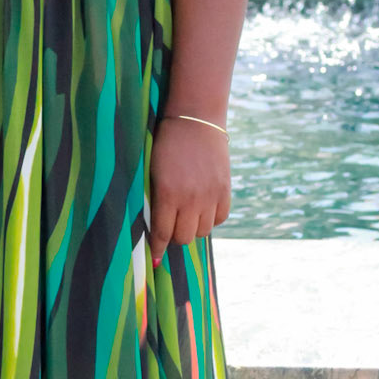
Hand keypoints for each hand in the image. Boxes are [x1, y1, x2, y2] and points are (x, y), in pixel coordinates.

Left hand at [148, 117, 230, 269]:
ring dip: (192, 228)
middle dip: (174, 237)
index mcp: (167, 193)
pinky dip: (210, 219)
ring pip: (202, 231)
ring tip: (186, 216)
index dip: (158, 248)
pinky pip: (220, 219)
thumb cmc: (165, 144)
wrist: (195, 120)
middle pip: (183, 237)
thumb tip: (155, 228)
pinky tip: (202, 209)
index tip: (154, 258)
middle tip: (170, 228)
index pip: (162, 233)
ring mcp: (211, 195)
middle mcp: (191, 198)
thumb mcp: (152, 171)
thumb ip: (154, 199)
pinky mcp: (225, 190)